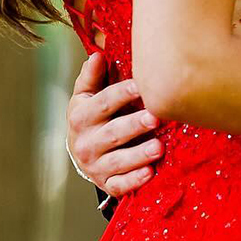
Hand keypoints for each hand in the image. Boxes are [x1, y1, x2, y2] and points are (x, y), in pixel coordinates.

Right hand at [67, 52, 164, 198]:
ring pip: (118, 161)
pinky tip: (150, 173)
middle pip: (112, 133)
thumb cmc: (91, 118)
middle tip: (155, 118)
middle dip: (134, 126)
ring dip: (138, 155)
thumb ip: (91, 77)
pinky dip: (134, 181)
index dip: (121, 94)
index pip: (102, 103)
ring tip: (159, 147)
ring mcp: (95, 165)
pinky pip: (120, 185)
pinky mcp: (106, 183)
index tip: (140, 85)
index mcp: (81, 117)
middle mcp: (85, 143)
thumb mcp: (86, 97)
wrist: (81, 153)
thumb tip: (97, 55)